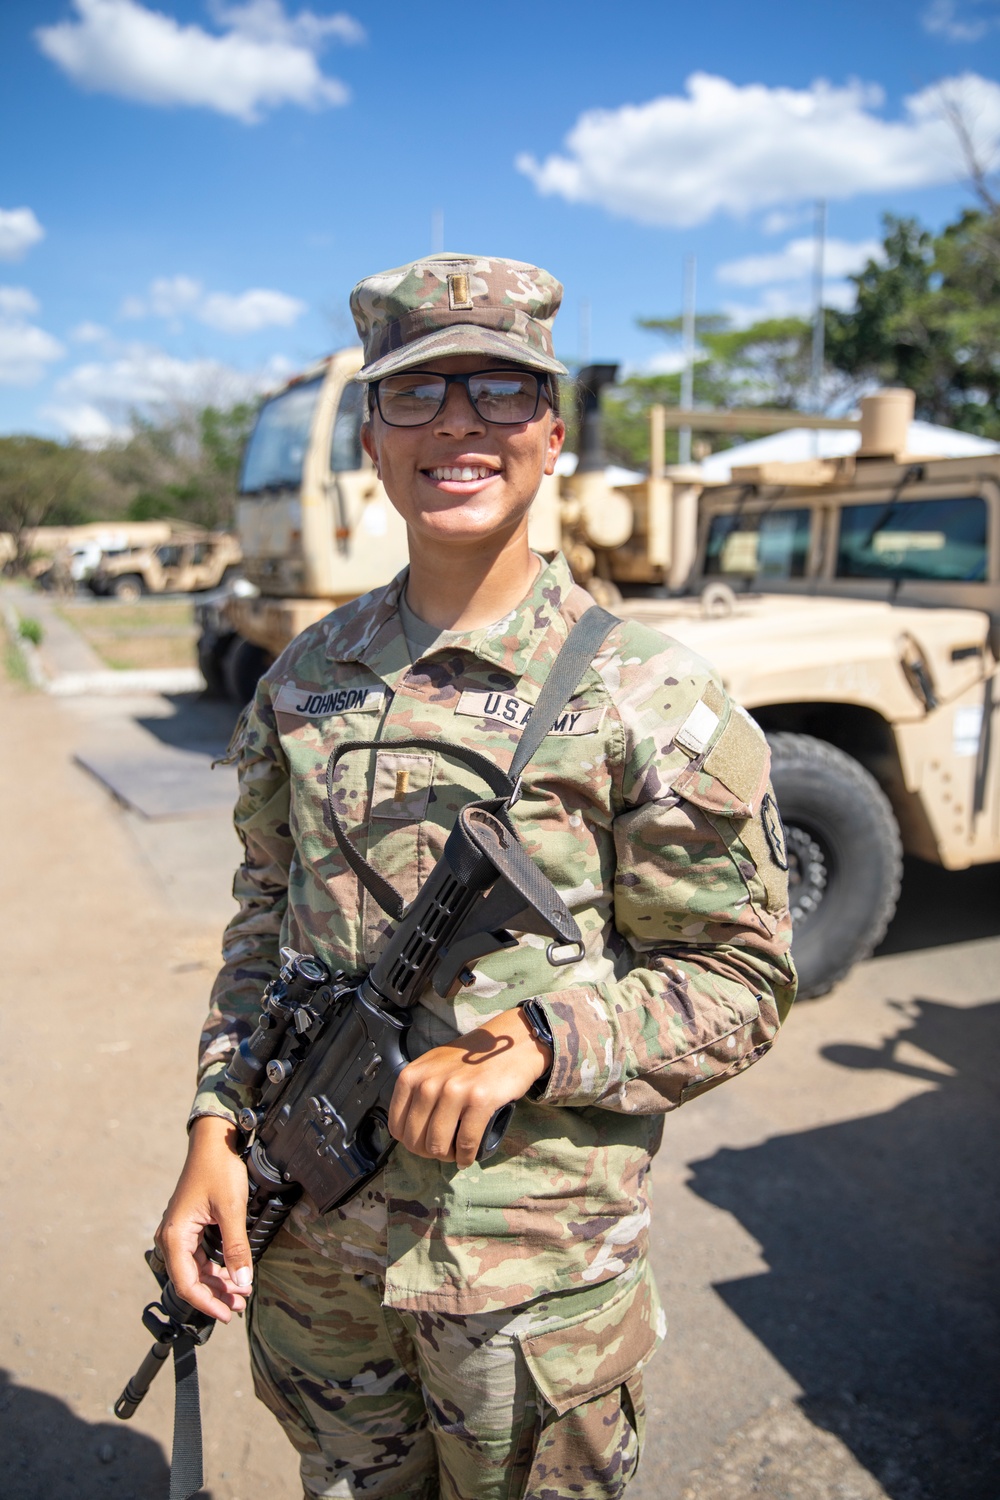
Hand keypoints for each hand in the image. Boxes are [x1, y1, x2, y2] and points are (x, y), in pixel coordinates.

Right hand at [155, 1115, 251, 1322]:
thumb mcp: (232, 1210)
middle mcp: (171, 1238)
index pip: (186, 1283)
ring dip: (218, 1282)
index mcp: (175, 1236)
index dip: (207, 1303)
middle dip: (216, 1294)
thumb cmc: (219, 1169)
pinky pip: (199, 1257)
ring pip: (196, 1270)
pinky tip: (234, 1273)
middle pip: (190, 1279)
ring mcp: (179, 1233)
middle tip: (240, 1305)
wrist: (215, 1141)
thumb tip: (242, 1283)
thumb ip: (236, 1249)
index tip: (227, 1314)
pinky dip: (216, 1268)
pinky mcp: (189, 1228)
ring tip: (241, 1293)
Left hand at [388, 1007, 551, 1168]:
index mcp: (412, 1076)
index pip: (397, 1127)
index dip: (411, 1142)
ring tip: (456, 1153)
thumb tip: (409, 1132)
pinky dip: (467, 1157)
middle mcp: (429, 1083)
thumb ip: (417, 1093)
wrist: (508, 1045)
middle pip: (416, 1140)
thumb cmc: (470, 1060)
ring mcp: (454, 1091)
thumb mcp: (432, 1068)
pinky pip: (466, 1143)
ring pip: (438, 1145)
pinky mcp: (480, 1100)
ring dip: (448, 1157)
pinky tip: (468, 1157)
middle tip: (444, 1151)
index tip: (425, 1143)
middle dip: (430, 1152)